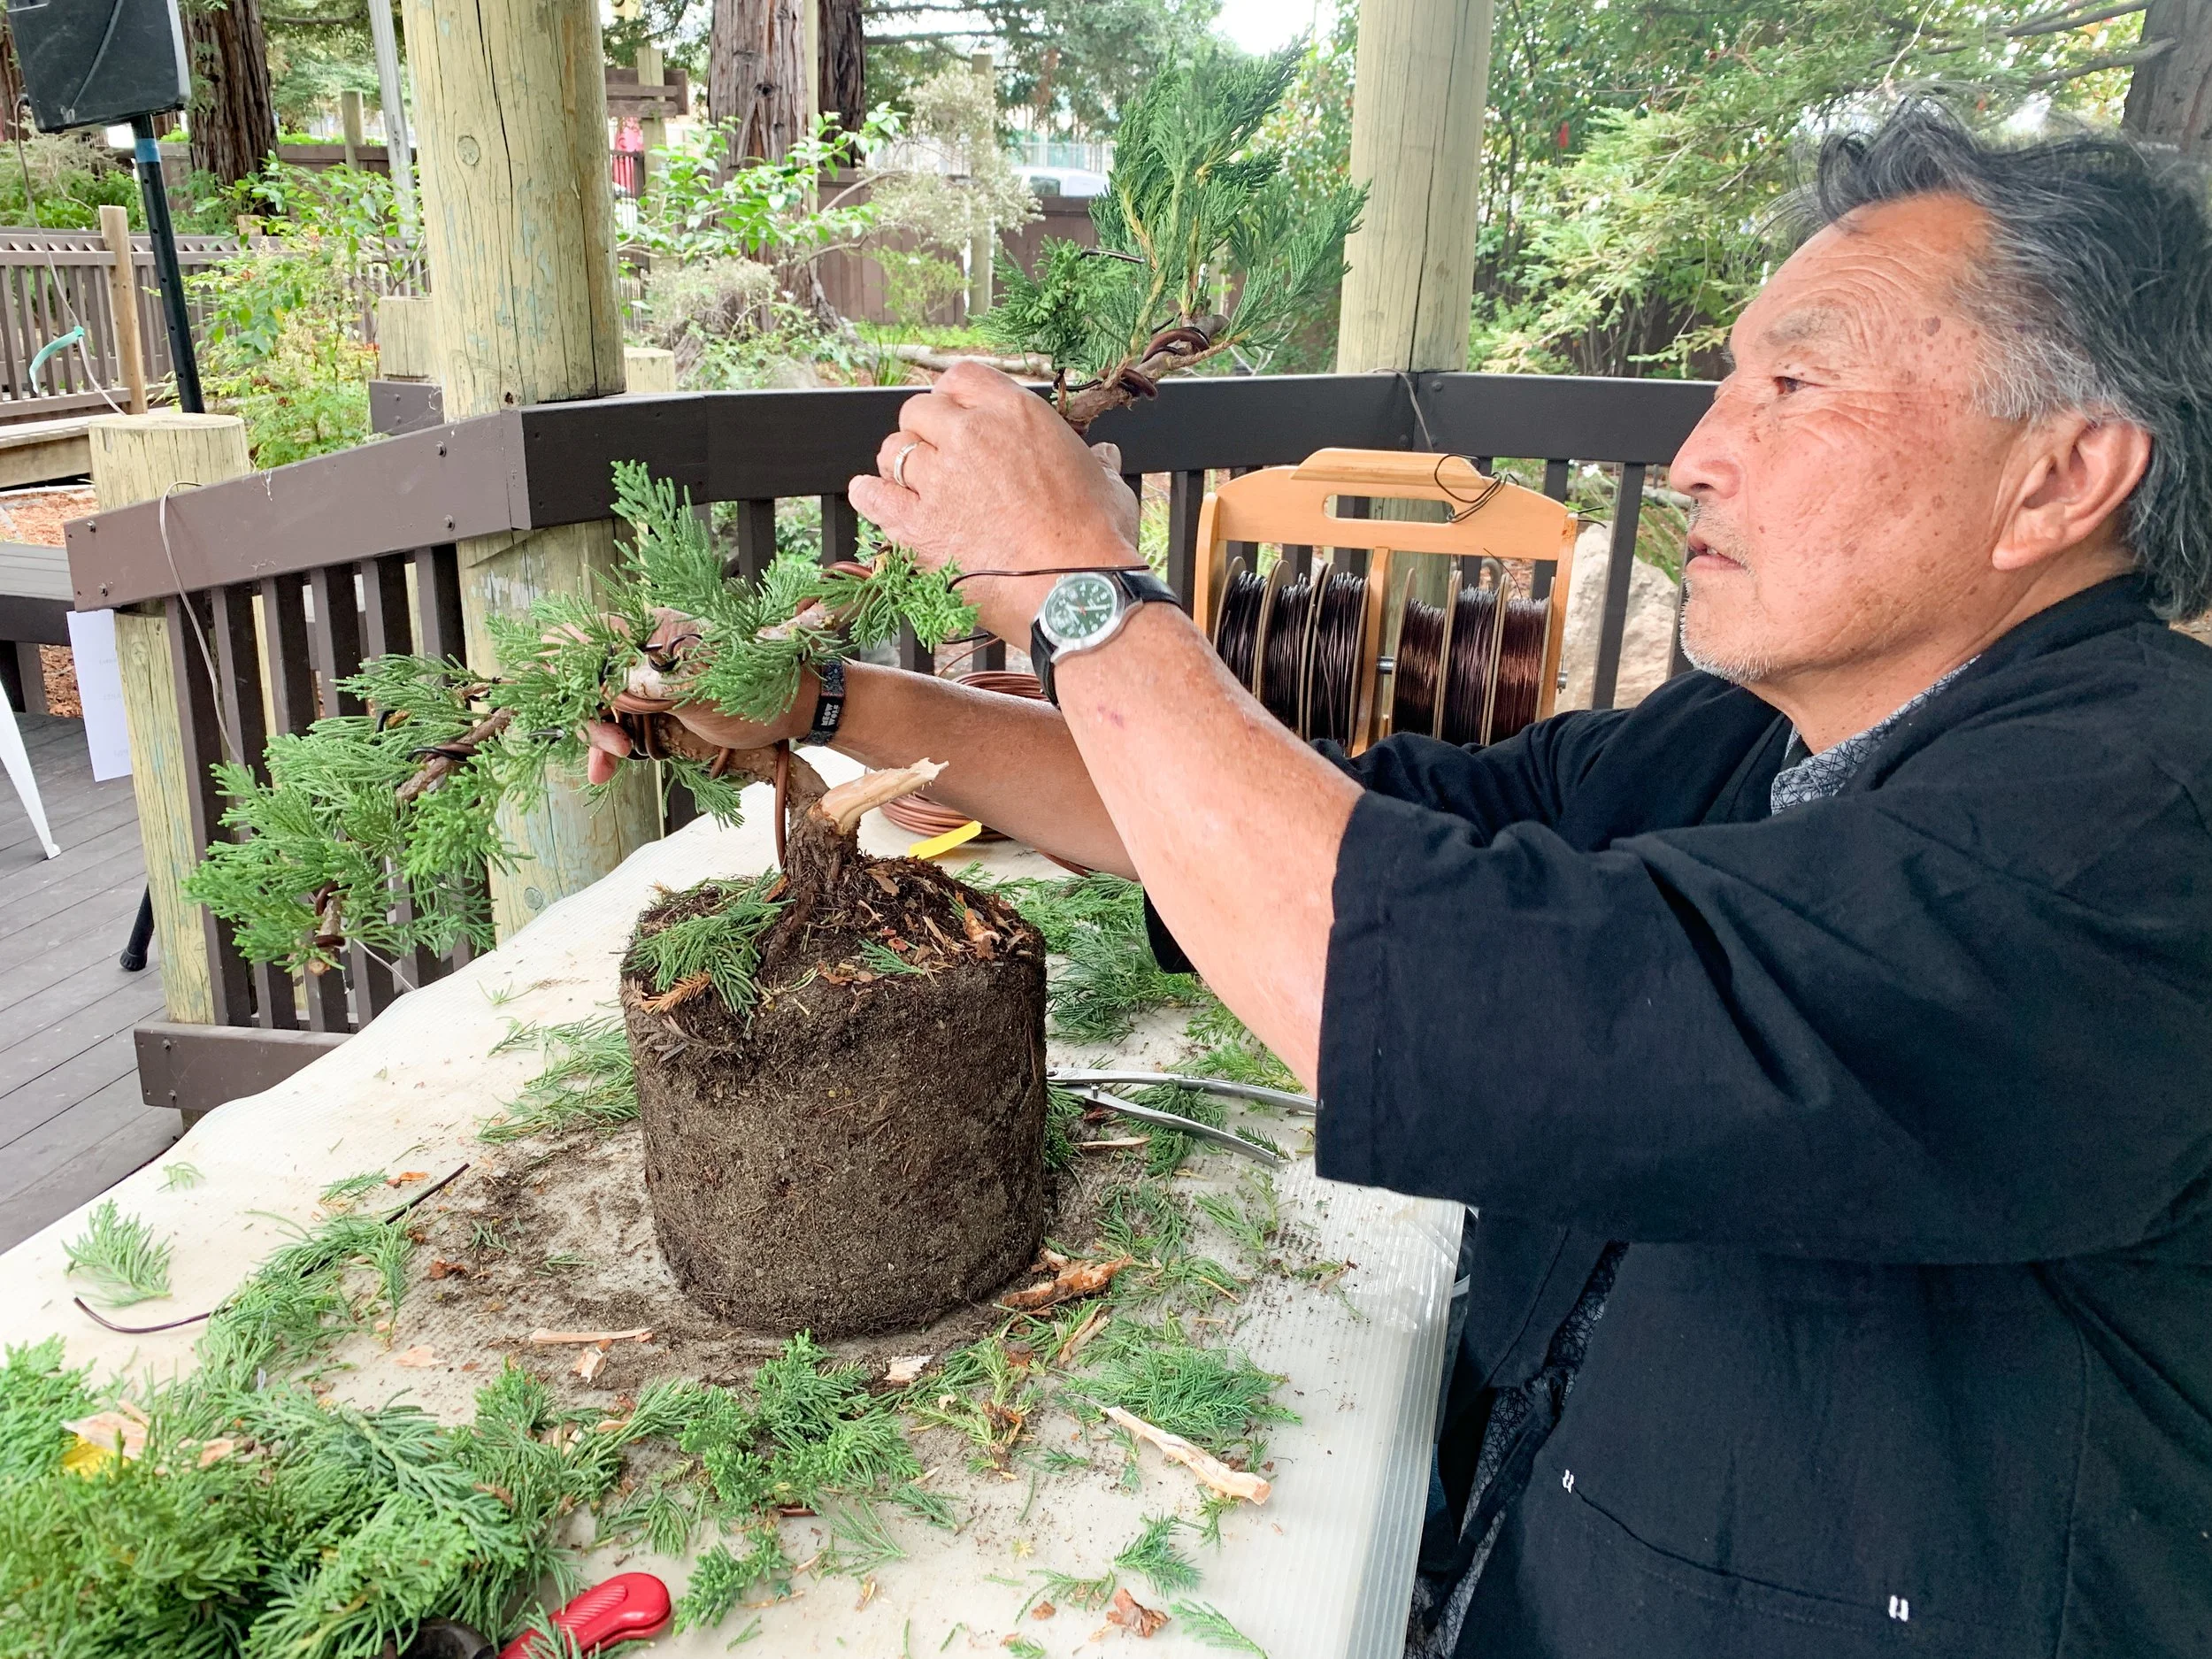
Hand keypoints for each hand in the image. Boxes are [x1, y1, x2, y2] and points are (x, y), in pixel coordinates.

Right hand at [570, 608, 819, 784]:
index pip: (582, 635)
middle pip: (585, 672)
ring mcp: (650, 671)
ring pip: (599, 698)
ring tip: (606, 769)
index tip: (567, 706)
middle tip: (611, 748)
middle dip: (585, 711)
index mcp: (653, 627)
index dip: (562, 669)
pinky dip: (610, 740)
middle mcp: (645, 643)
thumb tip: (596, 679)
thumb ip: (643, 684)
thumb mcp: (697, 693)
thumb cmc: (759, 693)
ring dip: (595, 731)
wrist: (800, 709)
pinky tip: (605, 770)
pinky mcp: (658, 697)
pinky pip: (620, 715)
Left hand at [848, 361, 1141, 643]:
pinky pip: (872, 496)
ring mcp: (938, 479)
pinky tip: (874, 498)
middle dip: (926, 432)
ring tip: (914, 484)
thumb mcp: (1108, 485)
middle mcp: (969, 435)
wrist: (1078, 591)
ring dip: (900, 465)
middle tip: (939, 459)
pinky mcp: (916, 526)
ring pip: (894, 452)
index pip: (961, 378)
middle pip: (919, 411)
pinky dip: (869, 495)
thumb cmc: (1098, 540)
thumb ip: (1096, 462)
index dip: (954, 398)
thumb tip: (1103, 454)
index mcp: (1014, 412)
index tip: (957, 417)